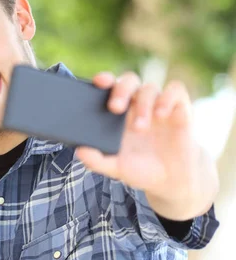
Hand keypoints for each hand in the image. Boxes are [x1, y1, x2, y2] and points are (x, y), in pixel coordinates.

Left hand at [75, 72, 218, 220]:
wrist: (171, 179)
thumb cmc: (139, 168)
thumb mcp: (116, 168)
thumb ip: (97, 161)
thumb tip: (79, 152)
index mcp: (118, 112)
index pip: (110, 86)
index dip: (104, 79)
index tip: (98, 82)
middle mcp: (137, 104)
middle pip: (128, 81)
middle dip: (121, 90)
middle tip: (115, 108)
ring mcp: (158, 105)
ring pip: (149, 88)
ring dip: (143, 105)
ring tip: (140, 127)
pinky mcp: (180, 109)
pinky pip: (175, 90)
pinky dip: (168, 98)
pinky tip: (161, 114)